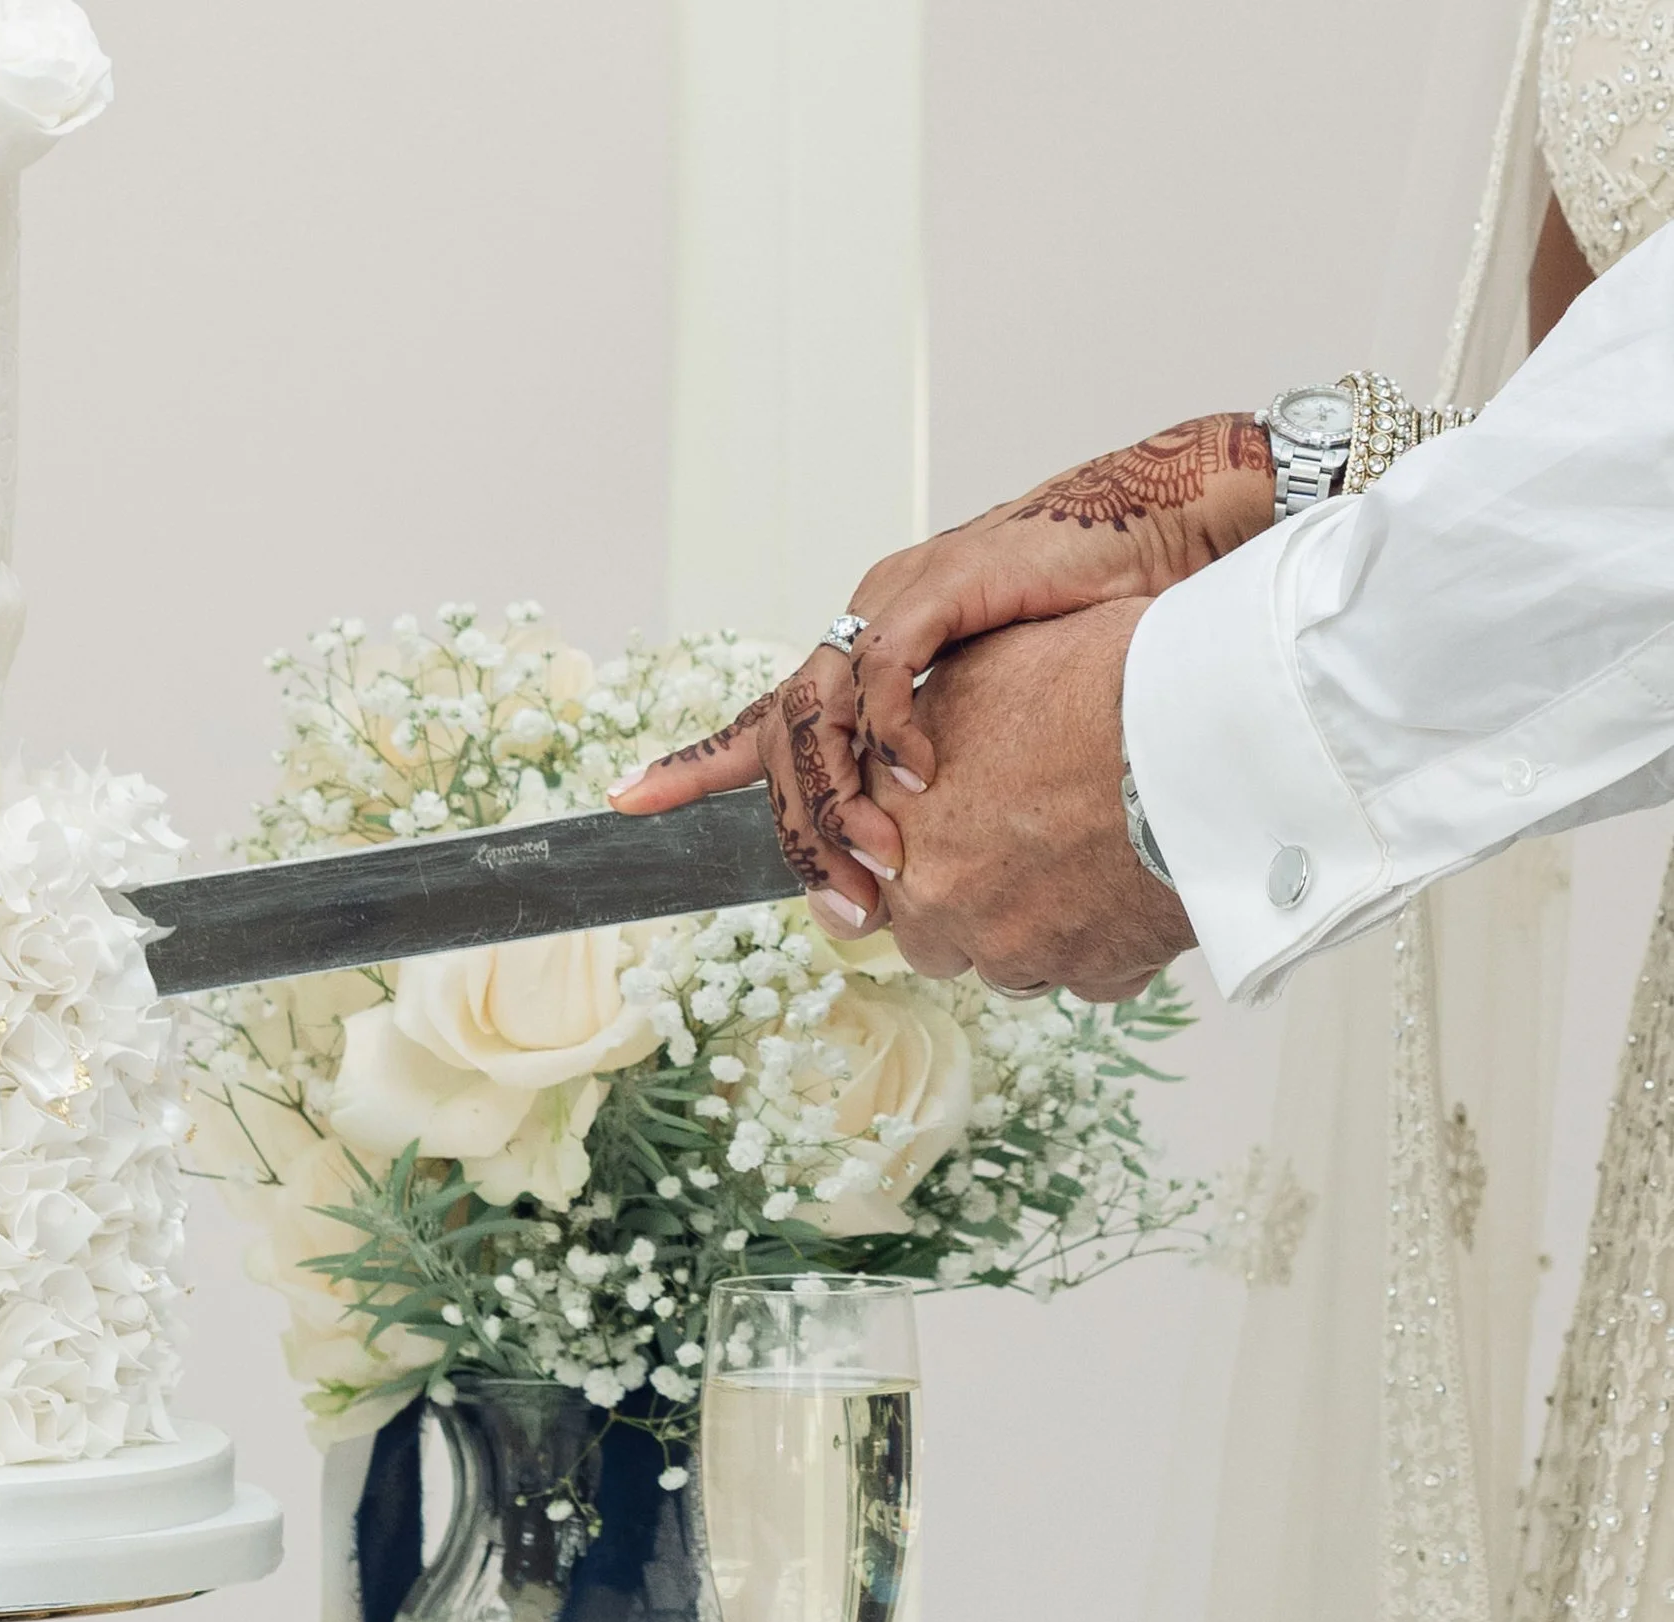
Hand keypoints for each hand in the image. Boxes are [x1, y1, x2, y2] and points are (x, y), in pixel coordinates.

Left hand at [608, 414, 1272, 929]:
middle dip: (795, 828)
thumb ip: (967, 782)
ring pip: (814, 707)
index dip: (696, 763)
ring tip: (881, 856)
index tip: (626, 802)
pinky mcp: (944, 583)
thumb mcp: (1017, 724)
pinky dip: (891, 729)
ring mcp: (898, 599)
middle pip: (780, 733)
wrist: (1172, 539)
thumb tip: (947, 869)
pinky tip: (920, 779)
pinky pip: (883, 664)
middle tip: (839, 905)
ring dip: (837, 794)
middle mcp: (867, 624)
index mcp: (872, 659)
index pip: (765, 720)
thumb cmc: (1105, 636)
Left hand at [866, 597, 1194, 1001]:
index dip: (913, 848)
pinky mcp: (1089, 973)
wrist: (1199, 732)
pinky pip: (1081, 977)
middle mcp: (937, 895)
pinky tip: (1126, 893)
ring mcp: (1011, 945)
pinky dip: (1099, 947)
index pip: (867, 860)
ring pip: (1003, 960)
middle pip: (928, 929)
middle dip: (962, 901)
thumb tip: (914, 744)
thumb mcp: (982, 666)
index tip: (950, 833)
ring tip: (1081, 867)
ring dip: (1028, 927)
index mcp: (893, 818)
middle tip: (1015, 852)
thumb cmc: (1098, 681)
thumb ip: (925, 723)